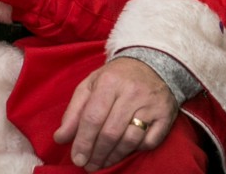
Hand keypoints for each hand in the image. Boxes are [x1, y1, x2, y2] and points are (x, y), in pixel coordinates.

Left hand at [52, 56, 177, 170]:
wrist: (152, 63)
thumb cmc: (116, 78)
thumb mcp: (91, 84)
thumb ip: (74, 111)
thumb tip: (60, 138)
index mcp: (110, 81)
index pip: (93, 117)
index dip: (83, 141)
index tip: (77, 158)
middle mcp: (131, 92)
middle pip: (110, 132)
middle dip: (97, 154)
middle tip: (89, 166)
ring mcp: (150, 104)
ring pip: (129, 140)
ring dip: (114, 156)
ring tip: (102, 162)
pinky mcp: (165, 115)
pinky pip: (149, 142)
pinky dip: (136, 150)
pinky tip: (125, 150)